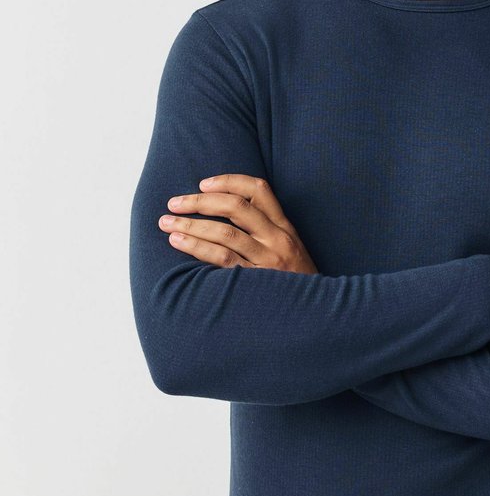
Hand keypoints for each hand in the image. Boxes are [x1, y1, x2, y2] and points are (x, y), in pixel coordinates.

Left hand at [158, 173, 318, 273]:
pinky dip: (198, 248)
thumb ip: (266, 231)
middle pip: (236, 207)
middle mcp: (278, 239)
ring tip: (167, 223)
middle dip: (200, 201)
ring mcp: (268, 260)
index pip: (259, 189)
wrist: (316, 315)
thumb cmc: (295, 282)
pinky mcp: (257, 282)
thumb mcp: (290, 250)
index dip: (228, 181)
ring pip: (225, 233)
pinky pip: (223, 260)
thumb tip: (225, 214)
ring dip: (192, 225)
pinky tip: (179, 242)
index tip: (203, 183)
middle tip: (174, 203)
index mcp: (285, 227)